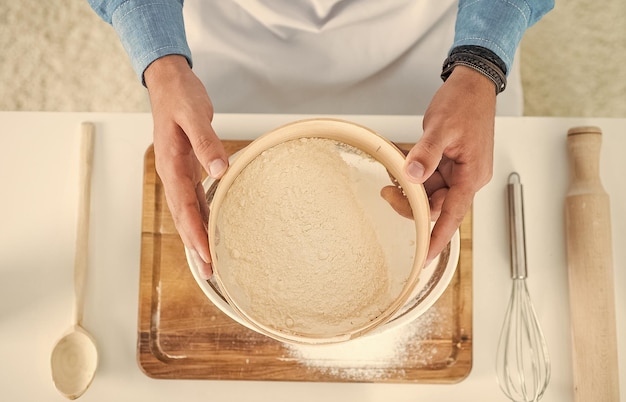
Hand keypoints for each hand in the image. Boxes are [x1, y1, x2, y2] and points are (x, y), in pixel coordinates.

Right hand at [144, 55, 227, 278]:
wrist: (169, 83)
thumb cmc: (180, 97)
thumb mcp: (194, 115)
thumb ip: (207, 142)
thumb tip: (220, 171)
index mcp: (171, 165)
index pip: (184, 207)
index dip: (195, 233)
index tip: (208, 255)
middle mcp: (172, 175)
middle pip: (183, 218)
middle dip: (196, 247)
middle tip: (210, 274)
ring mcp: (178, 174)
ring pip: (188, 213)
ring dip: (198, 237)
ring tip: (210, 263)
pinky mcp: (187, 169)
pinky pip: (194, 200)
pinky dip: (202, 218)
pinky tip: (211, 231)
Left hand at [404, 66, 495, 262]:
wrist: (472, 83)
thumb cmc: (464, 103)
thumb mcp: (441, 128)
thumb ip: (426, 153)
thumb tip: (412, 175)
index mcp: (471, 175)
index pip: (453, 215)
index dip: (437, 237)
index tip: (424, 257)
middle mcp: (467, 177)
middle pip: (437, 206)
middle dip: (411, 203)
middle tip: (387, 192)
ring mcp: (458, 171)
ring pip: (430, 192)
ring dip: (410, 186)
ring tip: (392, 172)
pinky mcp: (449, 162)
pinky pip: (428, 176)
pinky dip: (413, 172)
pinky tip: (402, 161)